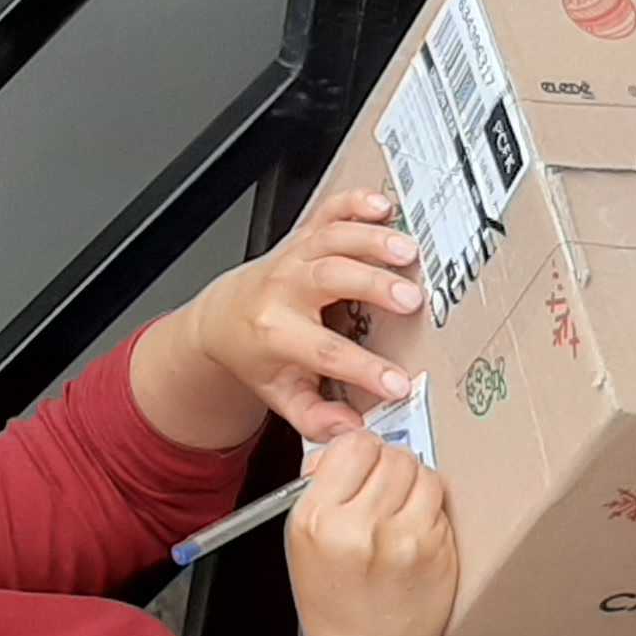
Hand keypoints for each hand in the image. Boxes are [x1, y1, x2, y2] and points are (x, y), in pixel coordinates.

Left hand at [181, 191, 424, 442]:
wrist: (224, 317)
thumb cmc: (258, 356)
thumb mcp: (280, 394)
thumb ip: (314, 417)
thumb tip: (349, 432)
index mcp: (276, 333)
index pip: (324, 351)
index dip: (363, 367)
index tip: (398, 382)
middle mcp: (284, 289)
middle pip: (329, 279)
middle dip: (372, 286)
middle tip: (411, 299)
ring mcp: (294, 257)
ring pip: (331, 239)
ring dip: (370, 240)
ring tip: (407, 250)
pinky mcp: (304, 235)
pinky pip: (327, 211)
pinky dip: (354, 203)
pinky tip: (382, 205)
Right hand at [287, 427, 458, 635]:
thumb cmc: (336, 602)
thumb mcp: (303, 545)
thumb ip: (320, 490)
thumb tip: (341, 449)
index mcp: (316, 521)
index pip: (351, 446)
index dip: (360, 455)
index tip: (360, 472)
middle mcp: (357, 527)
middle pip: (392, 455)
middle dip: (389, 469)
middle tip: (383, 496)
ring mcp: (402, 537)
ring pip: (421, 471)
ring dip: (413, 484)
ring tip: (400, 513)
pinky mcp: (436, 548)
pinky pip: (440, 499)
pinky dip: (430, 507)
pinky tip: (415, 532)